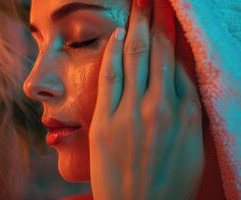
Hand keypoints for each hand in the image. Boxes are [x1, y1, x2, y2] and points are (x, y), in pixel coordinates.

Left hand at [89, 0, 203, 198]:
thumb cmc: (169, 181)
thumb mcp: (194, 145)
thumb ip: (190, 110)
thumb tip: (181, 79)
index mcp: (186, 113)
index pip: (178, 62)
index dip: (172, 35)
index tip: (170, 15)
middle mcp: (161, 107)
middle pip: (158, 53)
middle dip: (156, 20)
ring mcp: (131, 113)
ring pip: (136, 58)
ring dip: (137, 27)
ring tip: (139, 4)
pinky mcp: (106, 122)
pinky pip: (111, 79)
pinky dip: (115, 54)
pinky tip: (118, 34)